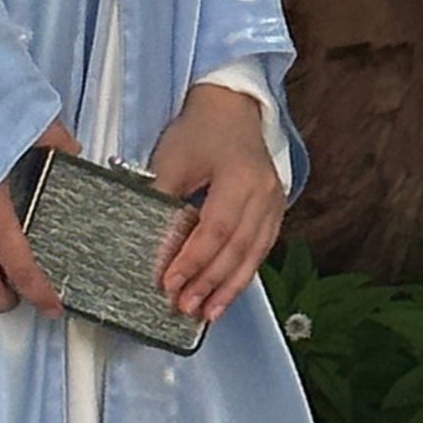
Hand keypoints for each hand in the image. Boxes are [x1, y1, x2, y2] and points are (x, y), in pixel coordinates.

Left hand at [149, 84, 284, 323]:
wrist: (232, 108)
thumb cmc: (200, 130)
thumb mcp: (172, 159)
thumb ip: (161, 200)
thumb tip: (147, 244)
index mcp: (240, 176)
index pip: (216, 228)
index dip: (193, 260)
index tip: (169, 283)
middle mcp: (265, 193)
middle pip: (237, 248)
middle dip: (209, 282)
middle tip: (183, 307)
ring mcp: (275, 203)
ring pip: (252, 255)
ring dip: (227, 288)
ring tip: (205, 314)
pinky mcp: (274, 211)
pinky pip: (260, 250)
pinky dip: (240, 276)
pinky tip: (224, 295)